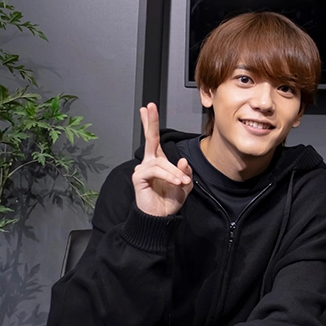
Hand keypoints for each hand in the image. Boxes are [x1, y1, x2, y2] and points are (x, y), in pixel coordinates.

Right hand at [133, 102, 192, 216]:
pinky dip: (169, 175)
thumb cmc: (169, 201)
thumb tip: (182, 160)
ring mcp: (143, 169)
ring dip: (174, 172)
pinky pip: (156, 171)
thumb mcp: (184, 185)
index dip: (151, 124)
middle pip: (149, 139)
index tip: (147, 109)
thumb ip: (185, 171)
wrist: (160, 217)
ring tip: (182, 182)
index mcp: (159, 161)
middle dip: (150, 122)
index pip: (154, 139)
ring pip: (161, 162)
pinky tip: (176, 182)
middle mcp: (149, 162)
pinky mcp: (139, 178)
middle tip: (148, 107)